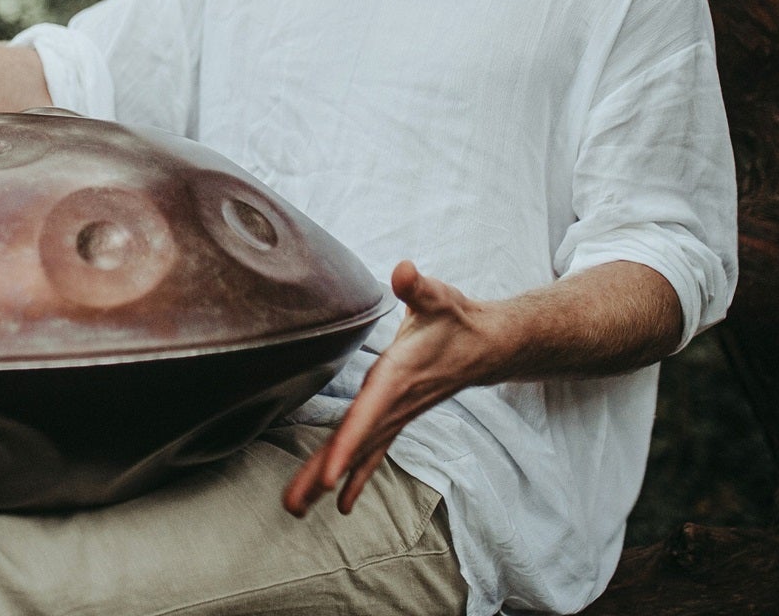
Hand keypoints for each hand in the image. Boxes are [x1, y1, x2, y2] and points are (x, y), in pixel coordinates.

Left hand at [283, 261, 511, 516]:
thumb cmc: (455, 318)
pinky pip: (372, 452)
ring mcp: (396, 415)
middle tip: (292, 504)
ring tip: (294, 508)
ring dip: (325, 480)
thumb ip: (418, 287)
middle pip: (355, 444)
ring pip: (359, 453)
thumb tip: (404, 271)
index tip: (327, 477)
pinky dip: (354, 476)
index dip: (348, 445)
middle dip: (323, 473)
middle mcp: (395, 403)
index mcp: (398, 376)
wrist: (487, 345)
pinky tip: (338, 503)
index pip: (369, 415)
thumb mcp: (438, 297)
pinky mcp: (396, 417)